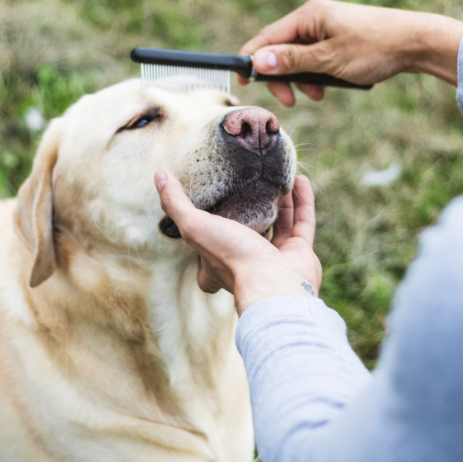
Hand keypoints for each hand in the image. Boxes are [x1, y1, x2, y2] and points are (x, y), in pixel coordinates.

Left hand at [155, 172, 321, 314]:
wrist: (274, 285)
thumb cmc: (232, 259)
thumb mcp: (195, 227)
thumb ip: (176, 203)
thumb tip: (159, 175)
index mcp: (218, 264)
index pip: (208, 248)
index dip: (206, 229)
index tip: (208, 205)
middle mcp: (247, 262)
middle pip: (246, 234)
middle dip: (249, 211)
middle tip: (248, 185)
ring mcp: (276, 258)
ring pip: (279, 225)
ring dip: (280, 200)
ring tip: (277, 175)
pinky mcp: (300, 254)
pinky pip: (303, 223)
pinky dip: (303, 201)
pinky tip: (301, 179)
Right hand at [239, 0, 462, 105]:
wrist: (417, 42)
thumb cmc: (374, 48)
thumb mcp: (329, 60)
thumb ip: (292, 61)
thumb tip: (257, 62)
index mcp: (308, 16)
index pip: (266, 37)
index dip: (252, 61)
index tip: (245, 84)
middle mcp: (314, 18)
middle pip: (280, 49)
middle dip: (281, 76)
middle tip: (289, 101)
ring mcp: (327, 27)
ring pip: (299, 56)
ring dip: (301, 79)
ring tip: (317, 97)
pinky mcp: (339, 38)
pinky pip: (316, 57)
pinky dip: (317, 74)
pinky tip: (328, 88)